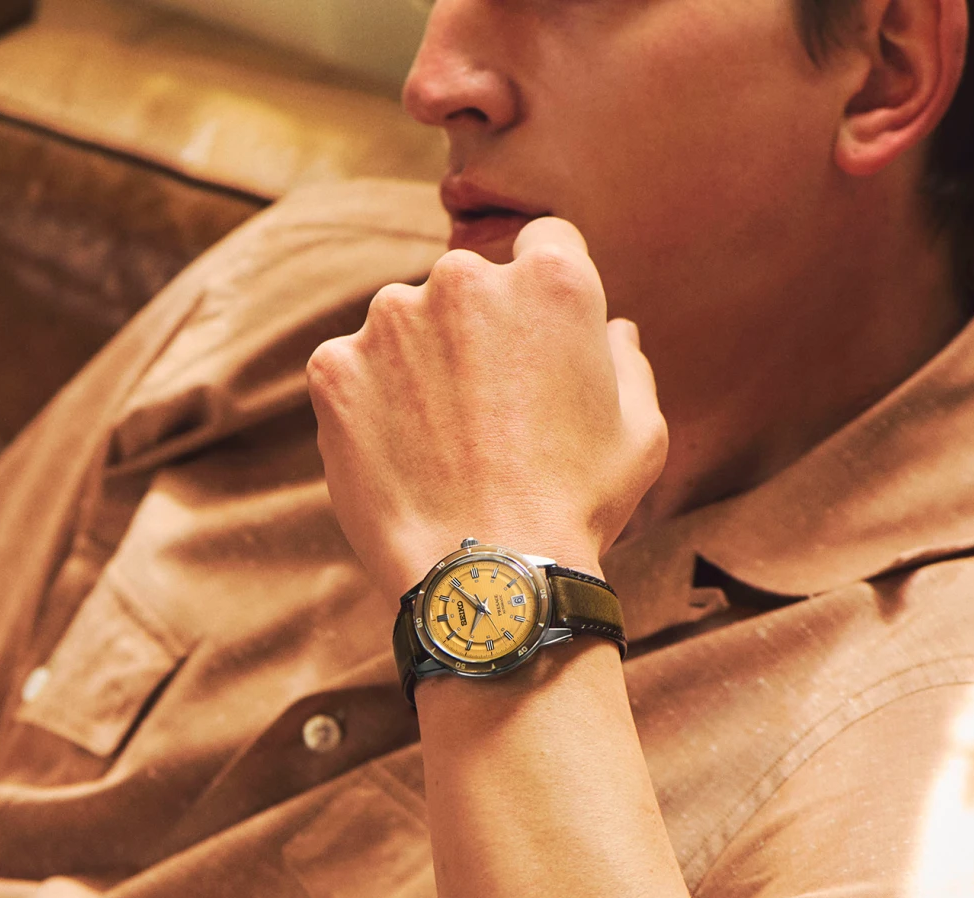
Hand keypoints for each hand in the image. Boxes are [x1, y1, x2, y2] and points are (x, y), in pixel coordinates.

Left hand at [307, 217, 667, 609]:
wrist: (486, 577)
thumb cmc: (576, 508)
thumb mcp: (640, 433)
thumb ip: (626, 361)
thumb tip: (612, 331)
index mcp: (551, 279)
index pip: (544, 245)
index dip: (541, 296)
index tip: (533, 342)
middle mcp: (465, 279)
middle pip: (468, 287)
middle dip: (476, 335)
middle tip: (486, 416)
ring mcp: (390, 320)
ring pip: (404, 328)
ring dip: (418, 368)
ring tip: (440, 448)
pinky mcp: (333, 367)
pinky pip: (352, 372)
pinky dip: (369, 406)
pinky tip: (399, 459)